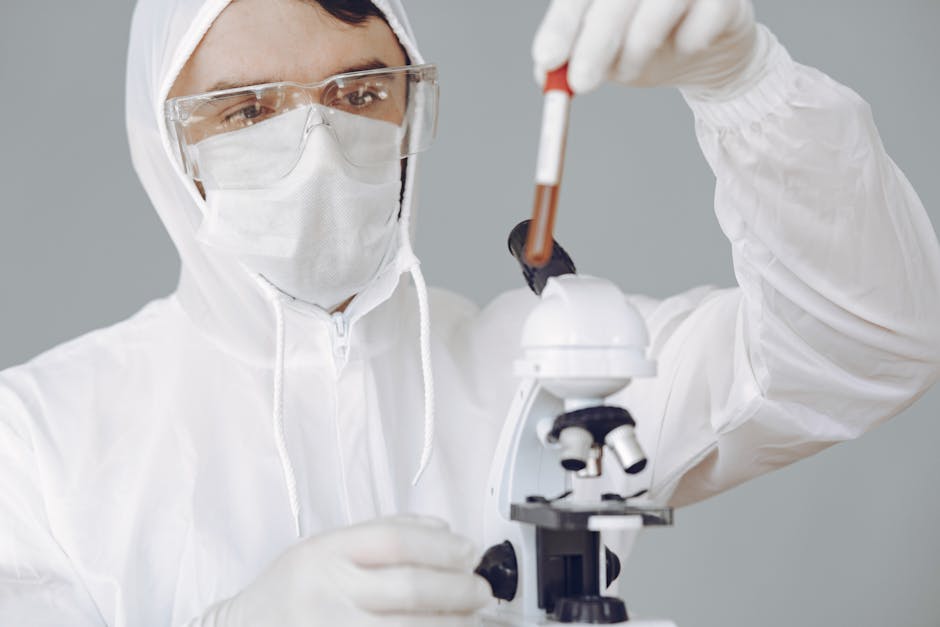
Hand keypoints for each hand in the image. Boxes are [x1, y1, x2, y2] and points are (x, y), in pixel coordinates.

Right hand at [188, 515, 490, 626]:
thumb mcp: (322, 550)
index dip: (442, 547)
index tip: (469, 552)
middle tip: (481, 591)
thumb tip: (445, 532)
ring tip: (474, 619)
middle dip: (458, 590)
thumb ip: (380, 534)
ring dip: (453, 625)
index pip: (395, 541)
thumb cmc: (290, 593)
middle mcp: (324, 594)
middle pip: (409, 588)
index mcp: (323, 554)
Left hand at [533, 0, 760, 96]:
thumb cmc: (649, 46)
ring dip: (638, 45)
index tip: (547, 61)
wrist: (707, 54)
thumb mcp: (604, 58)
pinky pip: (706, 16)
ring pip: (661, 2)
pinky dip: (690, 39)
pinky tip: (686, 46)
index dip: (561, 26)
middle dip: (594, 43)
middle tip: (581, 84)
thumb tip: (545, 74)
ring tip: (630, 71)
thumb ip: (573, 60)